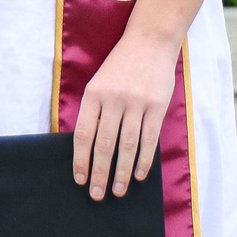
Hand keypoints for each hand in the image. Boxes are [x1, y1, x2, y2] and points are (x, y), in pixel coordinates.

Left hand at [73, 29, 178, 199]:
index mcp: (93, 94)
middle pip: (104, 144)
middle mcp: (113, 99)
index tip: (79, 180)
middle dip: (100, 173)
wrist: (150, 41)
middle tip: (97, 195)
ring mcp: (136, 102)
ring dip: (122, 172)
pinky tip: (139, 175)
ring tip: (118, 191)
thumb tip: (86, 149)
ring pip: (127, 145)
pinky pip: (149, 138)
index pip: (83, 134)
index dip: (80, 160)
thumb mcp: (99, 82)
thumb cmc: (121, 66)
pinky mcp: (157, 105)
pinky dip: (143, 159)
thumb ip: (94, 111)